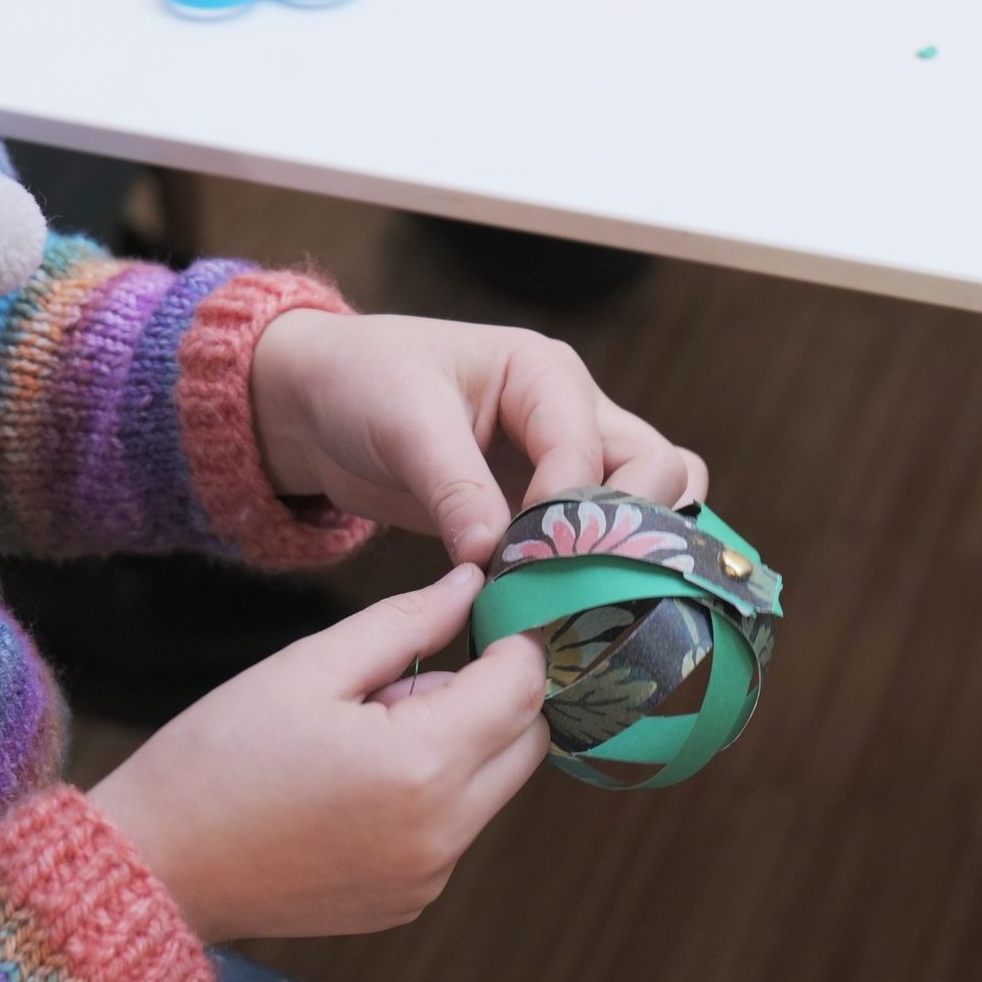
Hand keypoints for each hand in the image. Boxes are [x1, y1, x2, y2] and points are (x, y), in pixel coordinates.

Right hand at [87, 564, 548, 942]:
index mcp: (422, 765)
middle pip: (530, 740)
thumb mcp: (307, 668)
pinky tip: (356, 782)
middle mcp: (443, 832)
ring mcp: (429, 876)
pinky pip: (456, 828)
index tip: (483, 612)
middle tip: (409, 675)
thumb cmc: (217, 759)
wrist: (154, 871)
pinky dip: (434, 791)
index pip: (523, 686)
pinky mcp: (410, 901)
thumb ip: (405, 622)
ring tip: (367, 731)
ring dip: (462, 743)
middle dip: (495, 693)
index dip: (513, 638)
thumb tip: (472, 585)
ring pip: (496, 785)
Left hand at [250, 310, 709, 564]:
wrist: (323, 403)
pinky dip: (605, 568)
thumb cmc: (362, 384)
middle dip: (627, 527)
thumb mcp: (402, 423)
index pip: (589, 448)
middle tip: (573, 578)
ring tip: (591, 593)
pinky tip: (576, 608)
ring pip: (653, 500)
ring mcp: (571, 460)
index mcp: (544, 374)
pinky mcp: (551, 506)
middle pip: (658, 468)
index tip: (523, 557)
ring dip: (634, 547)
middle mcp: (576, 413)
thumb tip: (493, 553)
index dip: (567, 509)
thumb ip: (453, 485)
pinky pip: (606, 534)